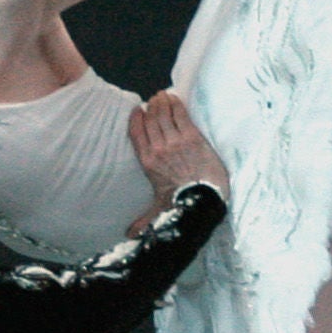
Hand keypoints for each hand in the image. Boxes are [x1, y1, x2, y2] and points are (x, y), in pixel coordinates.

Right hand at [127, 89, 228, 230]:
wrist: (204, 200)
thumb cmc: (180, 206)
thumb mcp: (157, 211)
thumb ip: (142, 220)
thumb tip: (128, 237)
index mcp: (147, 162)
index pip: (136, 133)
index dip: (136, 119)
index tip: (138, 110)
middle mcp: (159, 149)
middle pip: (151, 120)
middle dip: (151, 106)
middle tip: (154, 99)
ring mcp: (176, 141)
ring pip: (164, 115)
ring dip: (163, 102)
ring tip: (163, 95)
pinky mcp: (193, 137)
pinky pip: (181, 115)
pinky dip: (176, 105)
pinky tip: (175, 98)